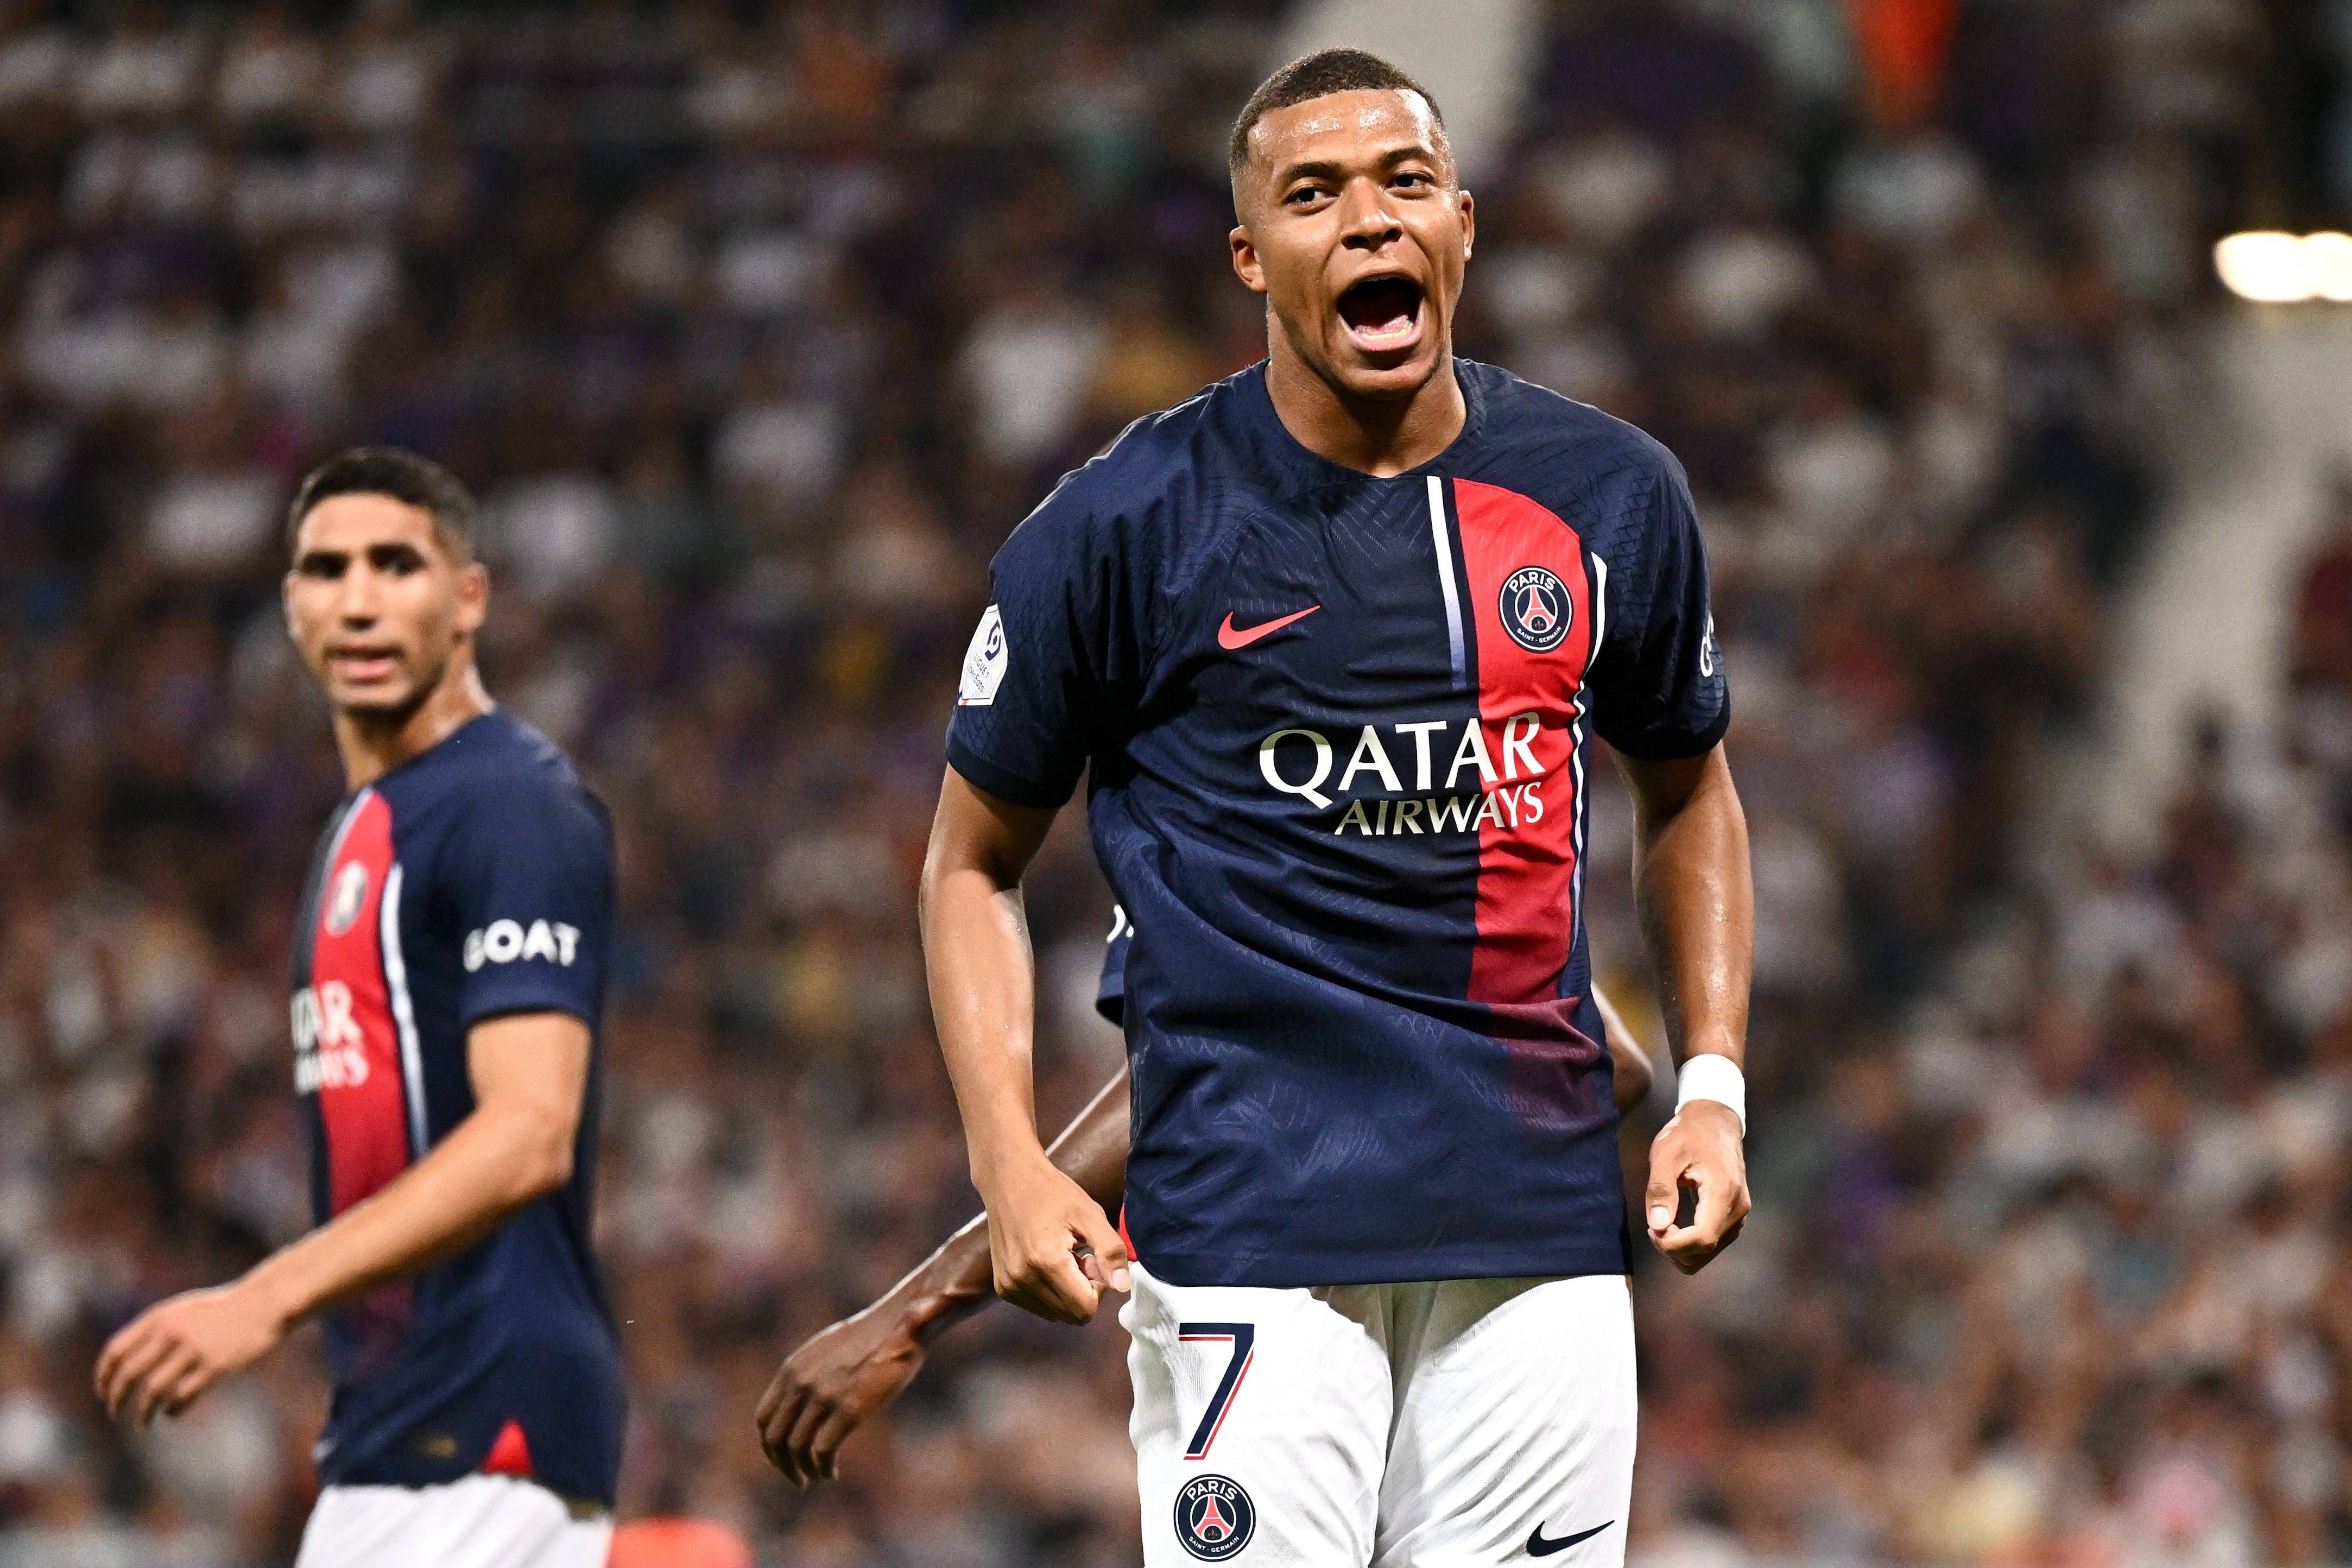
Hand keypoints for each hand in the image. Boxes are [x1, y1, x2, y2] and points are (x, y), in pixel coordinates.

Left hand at [95, 1281, 288, 1426]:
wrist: (264, 1303)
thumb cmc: (223, 1309)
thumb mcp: (183, 1310)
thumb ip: (156, 1329)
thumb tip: (125, 1362)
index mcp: (159, 1317)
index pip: (116, 1351)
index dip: (103, 1376)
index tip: (102, 1393)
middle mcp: (171, 1332)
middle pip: (130, 1374)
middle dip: (116, 1399)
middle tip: (114, 1414)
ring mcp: (194, 1350)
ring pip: (154, 1391)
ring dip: (142, 1413)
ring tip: (140, 1425)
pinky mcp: (215, 1366)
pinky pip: (183, 1396)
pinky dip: (172, 1411)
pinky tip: (171, 1414)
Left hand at [755, 1301, 927, 1485]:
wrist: (900, 1325)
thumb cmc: (869, 1337)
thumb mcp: (826, 1350)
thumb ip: (807, 1377)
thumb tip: (799, 1405)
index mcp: (792, 1368)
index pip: (764, 1417)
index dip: (770, 1445)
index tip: (782, 1459)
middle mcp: (801, 1382)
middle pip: (774, 1438)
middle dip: (782, 1465)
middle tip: (797, 1480)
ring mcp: (824, 1396)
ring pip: (797, 1448)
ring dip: (804, 1471)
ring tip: (816, 1478)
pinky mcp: (850, 1409)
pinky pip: (824, 1450)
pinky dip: (824, 1468)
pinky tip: (832, 1473)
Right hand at [977, 1153, 1129, 1324]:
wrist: (1008, 1180)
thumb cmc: (1053, 1193)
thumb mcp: (1090, 1214)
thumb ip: (1111, 1251)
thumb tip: (1122, 1287)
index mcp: (1047, 1262)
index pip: (1085, 1309)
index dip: (1099, 1289)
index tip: (1093, 1260)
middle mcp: (1023, 1279)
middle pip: (1071, 1315)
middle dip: (1084, 1292)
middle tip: (1082, 1257)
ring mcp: (1009, 1286)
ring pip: (1055, 1314)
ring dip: (1067, 1293)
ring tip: (1064, 1258)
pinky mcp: (1002, 1287)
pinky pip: (1037, 1307)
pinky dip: (1050, 1292)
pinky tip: (1047, 1262)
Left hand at [1644, 1100, 1748, 1273]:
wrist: (1716, 1122)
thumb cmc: (1688, 1133)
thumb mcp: (1666, 1153)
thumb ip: (1661, 1188)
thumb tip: (1656, 1225)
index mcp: (1723, 1193)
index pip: (1702, 1239)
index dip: (1672, 1244)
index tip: (1651, 1228)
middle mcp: (1737, 1210)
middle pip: (1705, 1251)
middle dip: (1673, 1247)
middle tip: (1652, 1224)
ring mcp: (1739, 1215)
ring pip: (1708, 1253)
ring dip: (1681, 1248)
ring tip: (1662, 1222)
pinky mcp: (1734, 1217)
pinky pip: (1712, 1243)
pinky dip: (1690, 1243)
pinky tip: (1674, 1224)